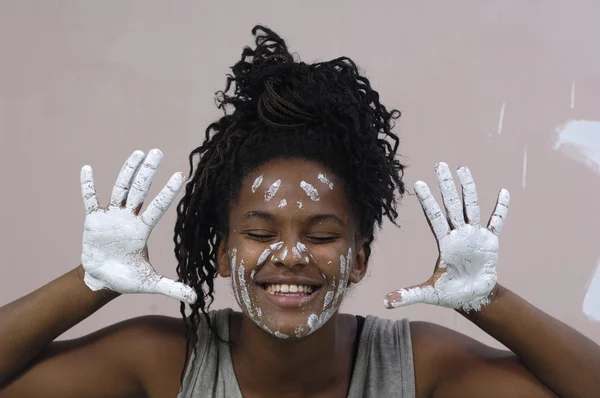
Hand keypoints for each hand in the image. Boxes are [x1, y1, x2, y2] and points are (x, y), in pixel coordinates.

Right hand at [80, 149, 196, 303]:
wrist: (103, 280)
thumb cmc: (128, 279)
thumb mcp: (151, 283)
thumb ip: (172, 288)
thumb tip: (195, 298)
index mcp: (142, 231)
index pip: (158, 207)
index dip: (167, 192)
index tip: (179, 175)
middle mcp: (129, 219)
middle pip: (140, 190)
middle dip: (148, 171)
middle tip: (158, 151)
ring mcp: (112, 217)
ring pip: (120, 189)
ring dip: (127, 171)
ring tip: (137, 153)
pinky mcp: (94, 220)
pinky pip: (90, 199)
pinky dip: (88, 185)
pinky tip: (87, 168)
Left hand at [384, 162, 508, 311]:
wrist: (473, 298)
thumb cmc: (450, 294)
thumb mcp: (428, 294)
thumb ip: (407, 295)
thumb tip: (384, 303)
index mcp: (444, 243)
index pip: (434, 217)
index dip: (428, 201)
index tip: (418, 184)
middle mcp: (457, 234)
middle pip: (451, 204)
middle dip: (446, 185)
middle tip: (440, 165)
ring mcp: (474, 235)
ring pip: (471, 206)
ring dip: (468, 188)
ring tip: (463, 169)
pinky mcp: (490, 240)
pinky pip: (496, 221)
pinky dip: (500, 208)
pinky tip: (503, 192)